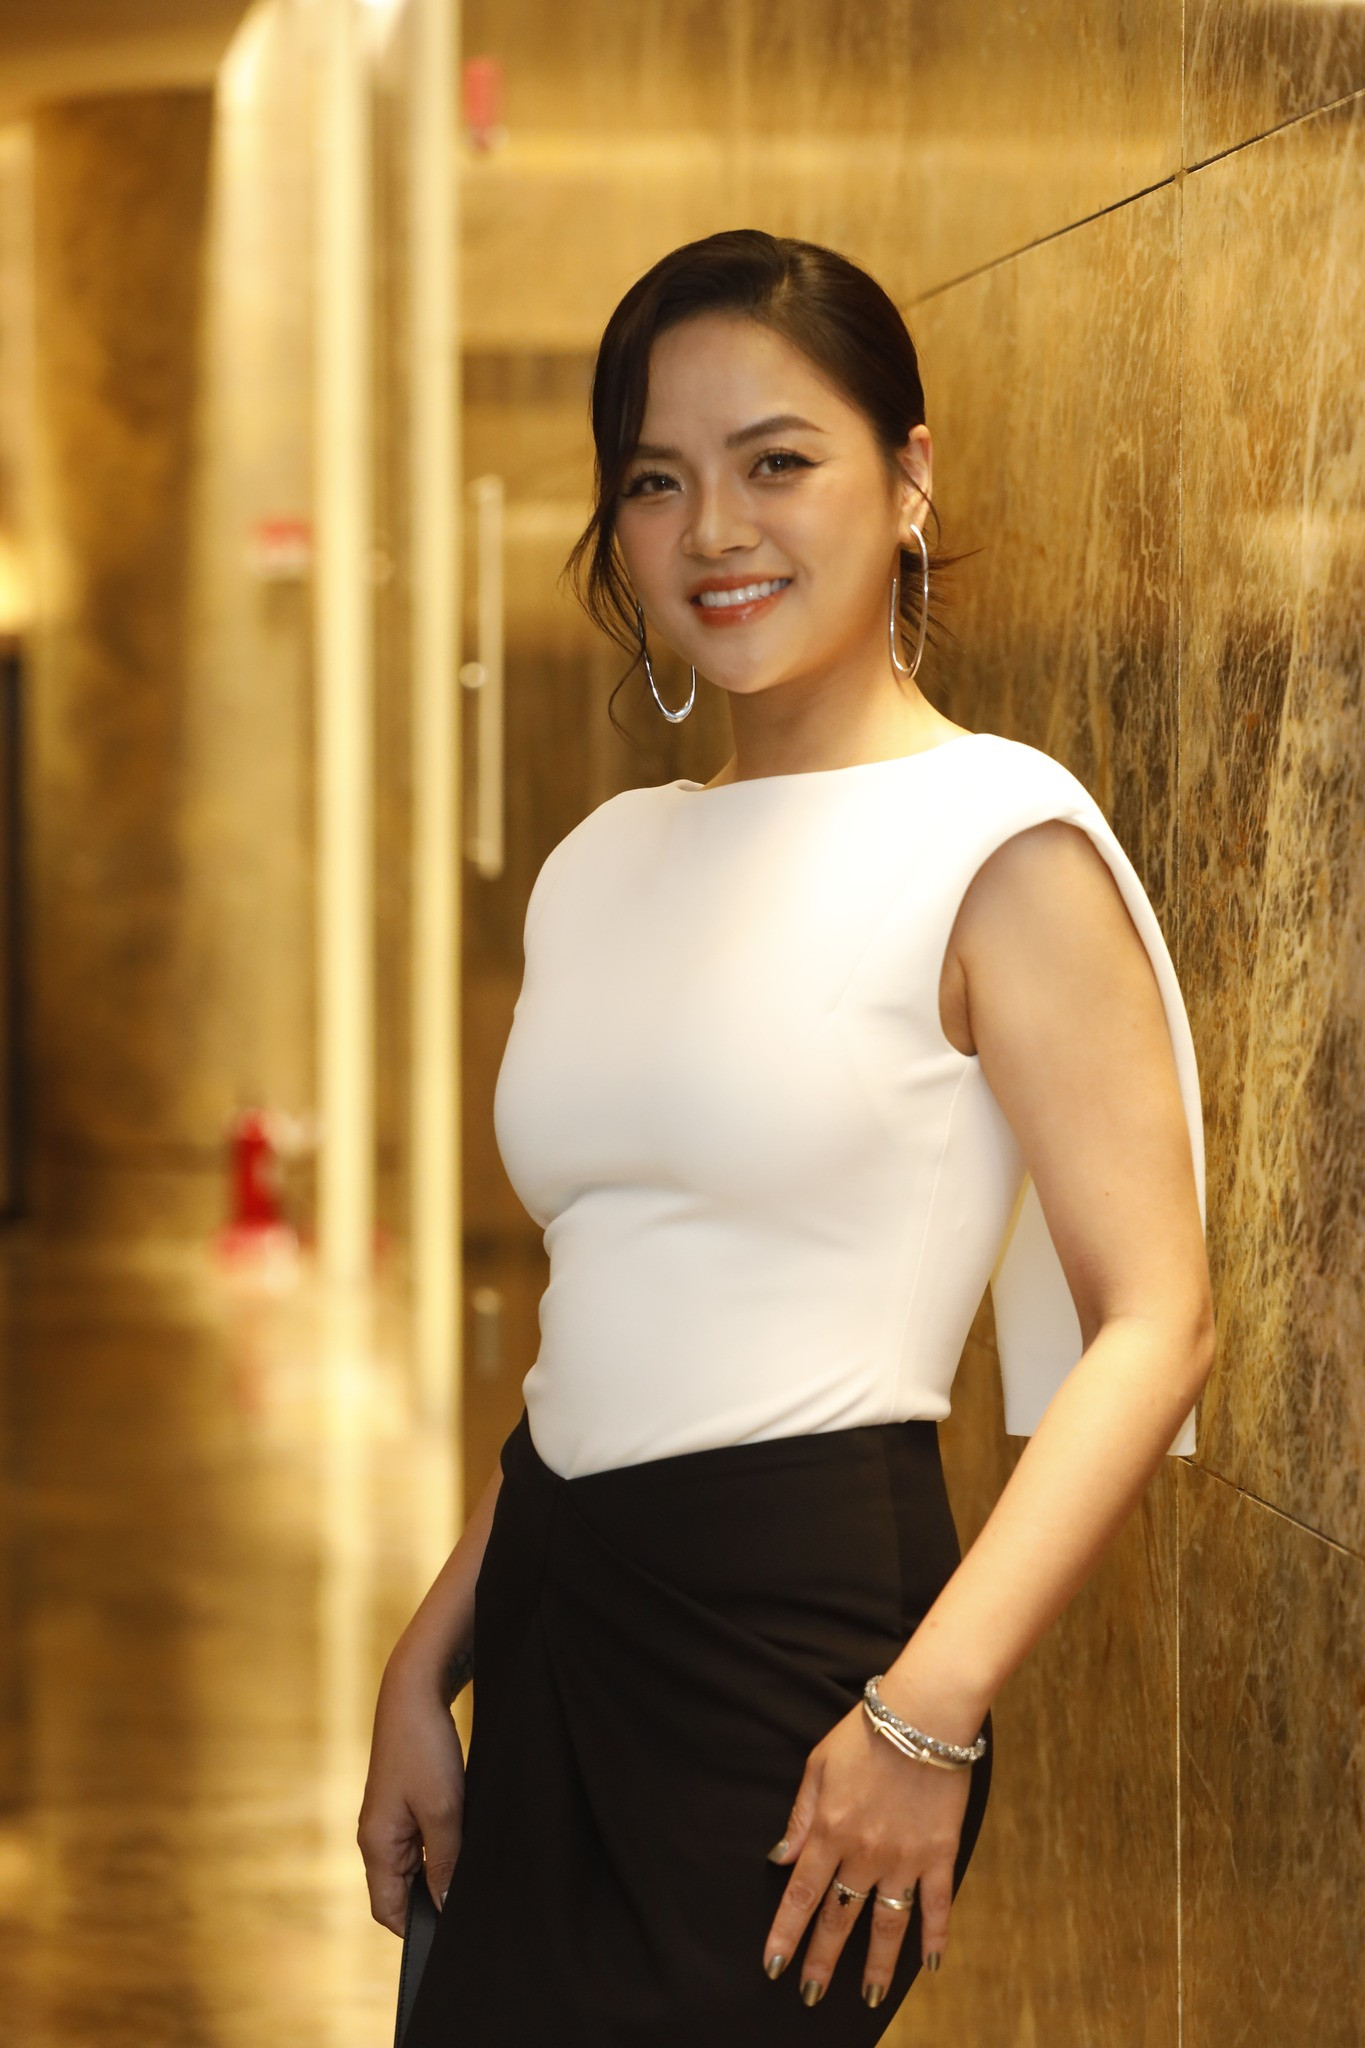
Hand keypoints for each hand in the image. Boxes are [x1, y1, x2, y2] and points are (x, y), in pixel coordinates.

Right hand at [358, 1659, 466, 1934]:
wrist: (415, 1691)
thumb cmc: (424, 1749)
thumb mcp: (443, 1811)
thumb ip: (444, 1863)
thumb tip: (445, 1907)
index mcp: (375, 1844)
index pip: (387, 1910)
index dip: (417, 1928)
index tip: (451, 1931)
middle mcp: (377, 1836)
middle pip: (401, 1890)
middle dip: (432, 1898)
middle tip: (469, 1897)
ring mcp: (390, 1819)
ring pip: (415, 1864)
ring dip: (440, 1869)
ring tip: (469, 1862)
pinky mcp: (405, 1802)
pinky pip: (422, 1840)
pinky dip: (442, 1845)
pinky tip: (465, 1837)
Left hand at [762, 1697, 972, 2006]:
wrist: (923, 1713)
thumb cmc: (866, 1731)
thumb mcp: (818, 1764)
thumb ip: (800, 1815)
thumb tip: (780, 1856)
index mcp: (830, 1830)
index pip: (800, 1895)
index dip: (785, 1934)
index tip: (772, 1966)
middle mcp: (864, 1852)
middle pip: (839, 1918)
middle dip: (822, 1960)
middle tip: (809, 1996)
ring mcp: (904, 1857)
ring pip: (886, 1923)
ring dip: (875, 1964)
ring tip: (866, 1999)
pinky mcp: (940, 1853)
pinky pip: (938, 1904)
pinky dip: (934, 1936)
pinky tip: (929, 1965)